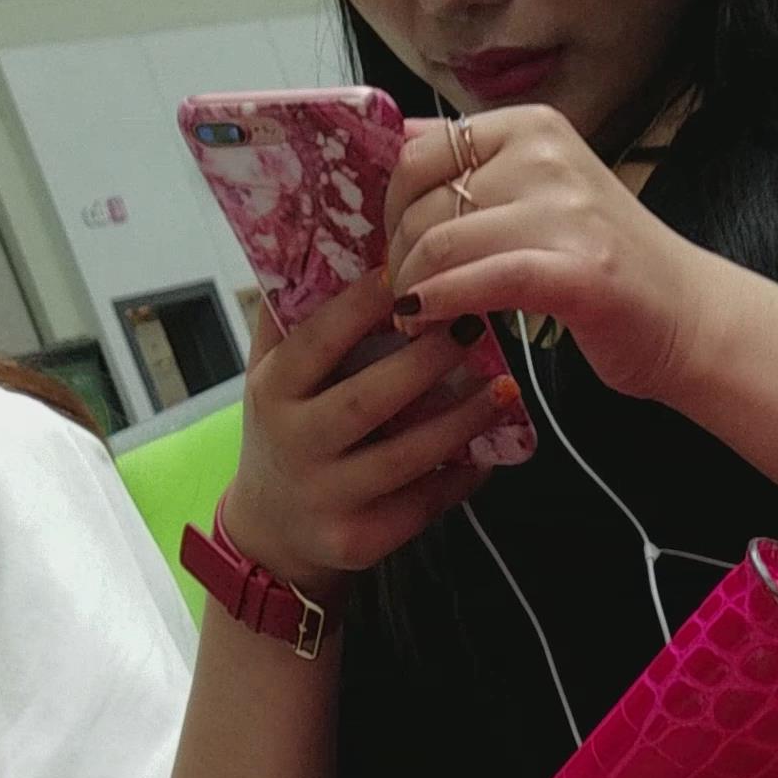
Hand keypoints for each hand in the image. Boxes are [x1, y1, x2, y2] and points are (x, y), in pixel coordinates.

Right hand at [222, 274, 514, 591]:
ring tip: (505, 386)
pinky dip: (461, 475)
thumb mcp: (275, 373)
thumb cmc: (289, 428)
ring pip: (406, 456)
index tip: (409, 269)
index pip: (317, 339)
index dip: (362, 305)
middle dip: (426, 360)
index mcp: (273, 390)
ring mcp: (327, 498)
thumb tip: (349, 236)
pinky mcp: (360, 540)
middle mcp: (295, 444)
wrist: (272, 532)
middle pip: (368, 399)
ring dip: (462, 420)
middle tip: (473, 323)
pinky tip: (491, 449)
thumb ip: (299, 316)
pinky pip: (423, 504)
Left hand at [384, 108, 720, 405]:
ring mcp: (565, 211)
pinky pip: (481, 281)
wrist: (688, 318)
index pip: (421, 149)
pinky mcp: (576, 272)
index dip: (389, 203)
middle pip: (425, 197)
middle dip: (397, 252)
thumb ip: (478, 174)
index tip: (393, 244)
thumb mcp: (538, 196)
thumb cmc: (604, 265)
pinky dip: (440, 303)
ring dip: (411, 285)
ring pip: (443, 240)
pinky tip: (424, 321)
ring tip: (412, 314)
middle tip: (400, 291)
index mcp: (532, 127)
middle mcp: (546, 156)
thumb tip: (395, 154)